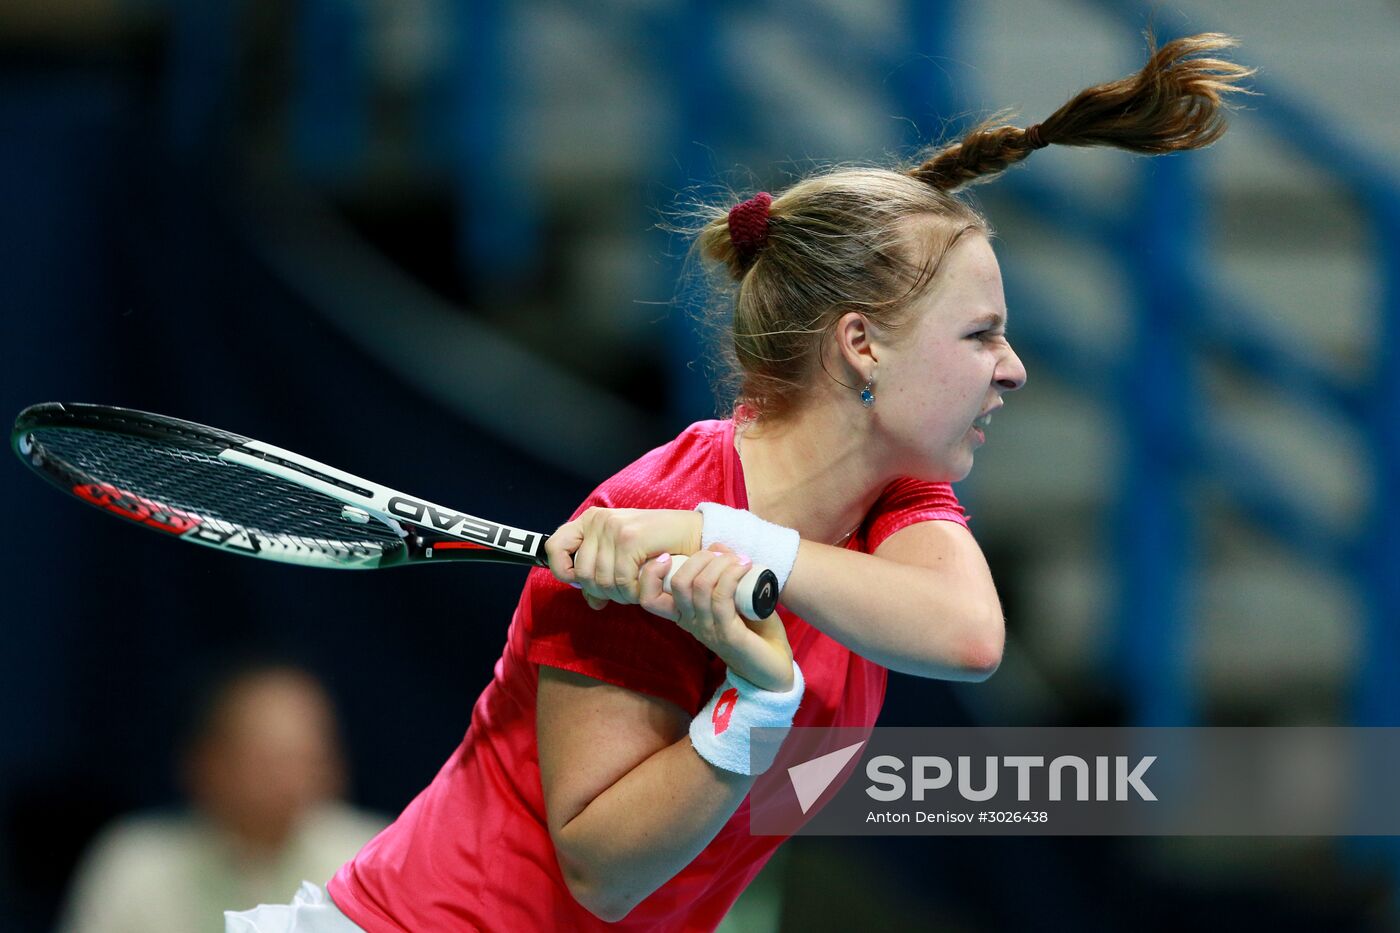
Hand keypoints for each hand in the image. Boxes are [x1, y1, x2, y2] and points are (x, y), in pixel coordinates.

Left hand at [545, 507, 702, 609]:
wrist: (694, 533)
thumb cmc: (660, 546)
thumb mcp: (624, 558)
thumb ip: (603, 576)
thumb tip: (592, 601)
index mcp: (591, 520)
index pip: (555, 547)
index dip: (562, 570)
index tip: (582, 582)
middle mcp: (598, 521)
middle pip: (582, 574)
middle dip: (604, 591)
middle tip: (626, 589)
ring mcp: (613, 528)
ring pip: (602, 582)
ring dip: (622, 594)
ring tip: (639, 586)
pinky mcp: (630, 538)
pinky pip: (622, 581)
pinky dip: (635, 591)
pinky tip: (648, 582)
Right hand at [637, 545, 793, 692]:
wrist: (773, 668)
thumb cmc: (754, 631)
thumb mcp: (734, 597)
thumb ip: (723, 574)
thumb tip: (716, 546)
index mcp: (686, 615)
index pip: (649, 598)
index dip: (650, 574)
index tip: (669, 556)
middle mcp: (692, 623)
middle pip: (678, 583)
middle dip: (699, 558)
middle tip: (722, 554)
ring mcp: (709, 630)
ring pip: (699, 586)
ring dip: (720, 564)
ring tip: (739, 560)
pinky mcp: (728, 635)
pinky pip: (721, 597)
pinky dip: (732, 574)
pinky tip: (744, 566)